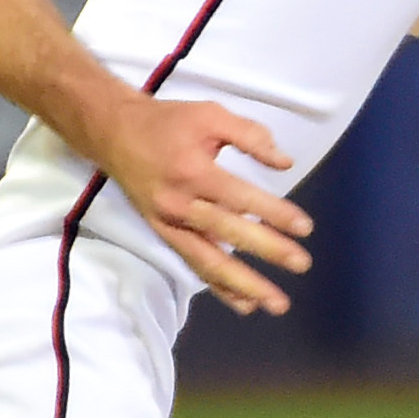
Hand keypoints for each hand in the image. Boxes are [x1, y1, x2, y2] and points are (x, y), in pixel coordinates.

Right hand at [81, 92, 314, 314]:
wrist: (114, 133)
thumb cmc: (167, 122)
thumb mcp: (210, 114)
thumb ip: (250, 136)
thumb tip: (285, 163)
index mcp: (193, 170)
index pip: (239, 197)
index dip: (273, 212)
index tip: (304, 227)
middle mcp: (179, 203)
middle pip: (227, 231)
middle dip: (266, 249)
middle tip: (301, 264)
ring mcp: (169, 223)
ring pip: (208, 260)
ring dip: (243, 284)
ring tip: (275, 303)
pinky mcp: (163, 234)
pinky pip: (193, 264)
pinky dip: (218, 286)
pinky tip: (244, 303)